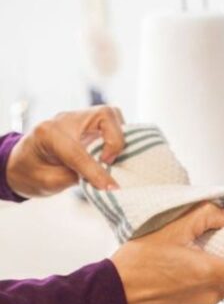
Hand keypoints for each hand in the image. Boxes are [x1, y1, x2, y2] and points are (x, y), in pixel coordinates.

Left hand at [6, 105, 124, 197]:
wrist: (24, 162)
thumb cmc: (33, 173)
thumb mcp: (50, 182)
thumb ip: (78, 178)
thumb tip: (106, 179)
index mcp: (48, 134)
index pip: (79, 151)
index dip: (96, 172)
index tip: (111, 188)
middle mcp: (65, 120)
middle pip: (104, 116)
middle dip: (115, 141)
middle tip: (108, 162)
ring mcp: (79, 118)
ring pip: (111, 115)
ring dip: (119, 136)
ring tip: (111, 158)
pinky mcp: (89, 123)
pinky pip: (112, 122)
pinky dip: (118, 136)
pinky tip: (112, 153)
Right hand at [111, 202, 223, 303]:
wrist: (111, 294)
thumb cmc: (137, 264)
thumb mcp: (172, 228)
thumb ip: (207, 216)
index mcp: (211, 274)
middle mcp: (212, 295)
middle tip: (223, 243)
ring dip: (219, 270)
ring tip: (199, 254)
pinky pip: (211, 293)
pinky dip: (206, 280)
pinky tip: (188, 268)